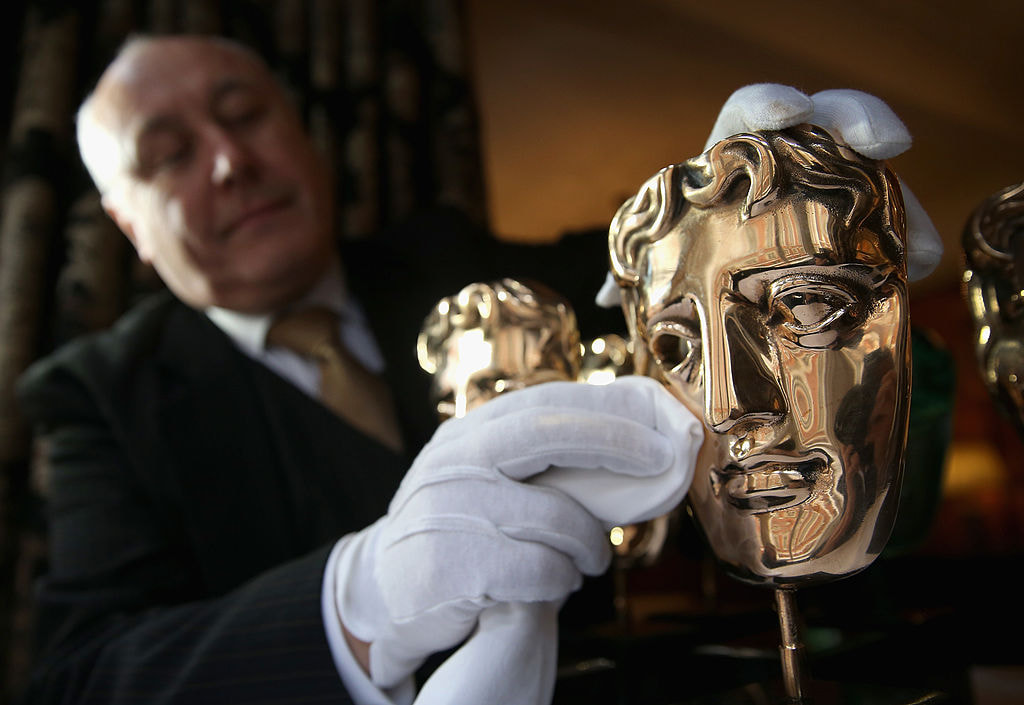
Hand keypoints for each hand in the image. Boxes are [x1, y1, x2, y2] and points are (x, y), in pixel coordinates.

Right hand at [330, 375, 700, 687]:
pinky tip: (553, 584)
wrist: (382, 591)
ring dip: (589, 546)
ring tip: (587, 560)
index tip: (658, 433)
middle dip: (615, 442)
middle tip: (661, 462)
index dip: (608, 413)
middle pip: (544, 433)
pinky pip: (539, 570)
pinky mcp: (450, 567)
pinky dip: (561, 580)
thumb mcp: (482, 480)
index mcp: (466, 434)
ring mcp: (448, 512)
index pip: (543, 404)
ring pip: (556, 518)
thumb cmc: (458, 531)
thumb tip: (634, 447)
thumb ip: (535, 461)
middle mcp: (453, 462)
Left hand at [596, 82, 941, 308]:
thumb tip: (604, 298)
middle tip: (888, 144)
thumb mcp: (661, 254)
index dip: (769, 106)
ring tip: (922, 251)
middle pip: (825, 120)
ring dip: (902, 205)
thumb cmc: (688, 248)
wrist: (722, 270)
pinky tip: (918, 271)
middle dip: (859, 121)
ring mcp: (825, 186)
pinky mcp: (855, 218)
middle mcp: (784, 160)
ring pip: (870, 173)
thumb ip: (637, 266)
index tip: (787, 114)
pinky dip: (905, 244)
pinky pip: (888, 218)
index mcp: (729, 156)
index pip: (747, 113)